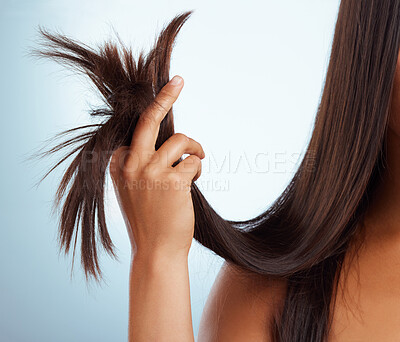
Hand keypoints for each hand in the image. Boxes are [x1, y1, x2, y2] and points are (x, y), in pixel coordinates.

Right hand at [110, 75, 204, 259]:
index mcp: (118, 164)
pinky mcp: (172, 180)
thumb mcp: (135, 188)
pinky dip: (198, 168)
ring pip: (182, 141)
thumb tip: (167, 138)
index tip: (167, 91)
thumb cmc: (149, 218)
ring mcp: (150, 171)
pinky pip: (194, 161)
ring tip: (196, 166)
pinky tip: (193, 183)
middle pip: (150, 120)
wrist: (156, 251)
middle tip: (178, 80)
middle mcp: (131, 163)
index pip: (138, 130)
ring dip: (195, 151)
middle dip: (166, 96)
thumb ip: (143, 163)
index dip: (155, 116)